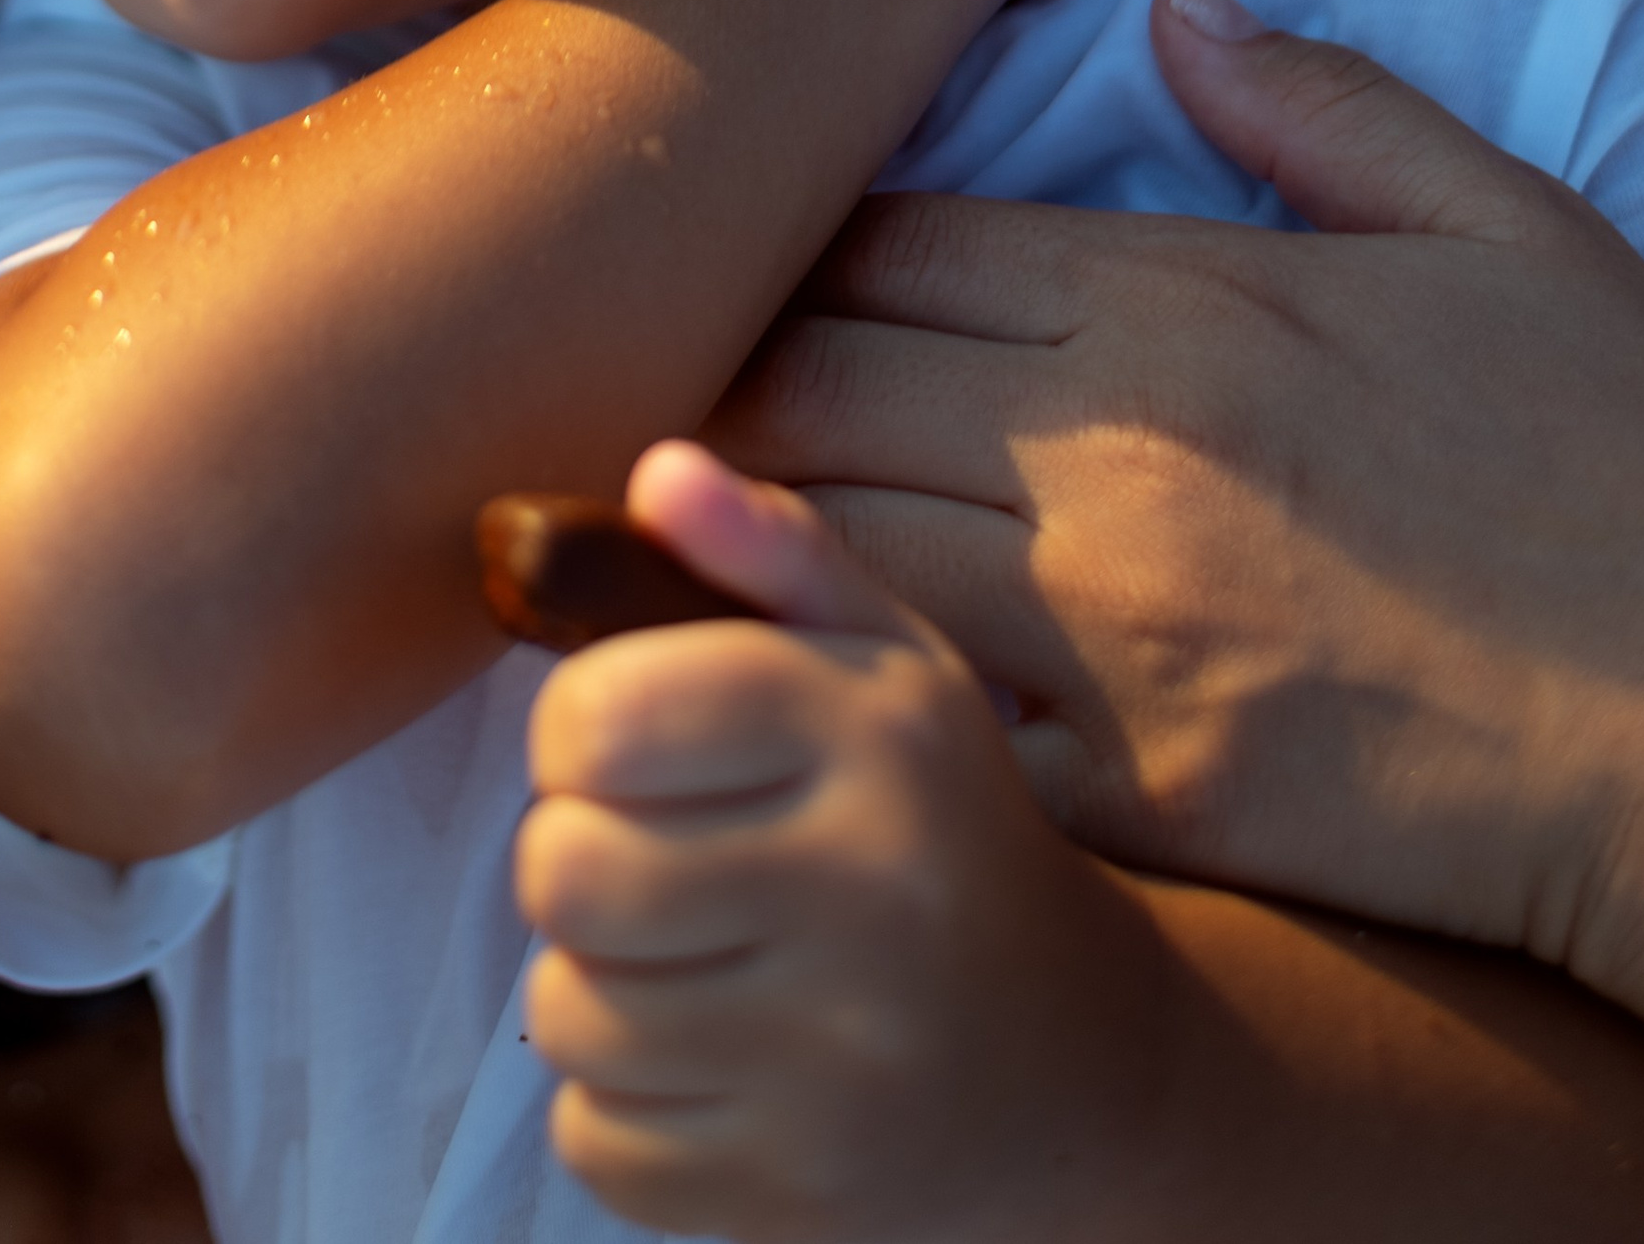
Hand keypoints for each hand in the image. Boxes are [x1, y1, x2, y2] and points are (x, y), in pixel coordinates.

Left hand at [518, 440, 1163, 1240]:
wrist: (1081, 1068)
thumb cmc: (943, 829)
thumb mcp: (893, 665)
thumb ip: (771, 554)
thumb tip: (656, 471)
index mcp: (876, 736)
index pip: (601, 714)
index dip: (579, 726)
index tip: (628, 745)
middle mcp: (869, 894)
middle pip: (562, 871)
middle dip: (577, 858)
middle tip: (650, 857)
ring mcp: (838, 1065)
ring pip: (568, 1015)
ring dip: (598, 987)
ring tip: (692, 961)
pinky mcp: (798, 1198)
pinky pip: (597, 1144)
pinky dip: (628, 1108)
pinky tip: (717, 1063)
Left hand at [709, 0, 1643, 1096]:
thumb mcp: (1516, 231)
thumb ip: (1325, 106)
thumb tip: (1176, 2)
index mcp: (1188, 299)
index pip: (894, 239)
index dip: (807, 243)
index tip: (775, 255)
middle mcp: (1115, 455)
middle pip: (811, 383)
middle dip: (734, 371)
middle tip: (698, 377)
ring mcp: (1108, 633)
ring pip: (819, 546)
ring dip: (749, 519)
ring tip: (701, 508)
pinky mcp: (1129, 795)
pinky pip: (910, 723)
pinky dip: (844, 682)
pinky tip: (819, 662)